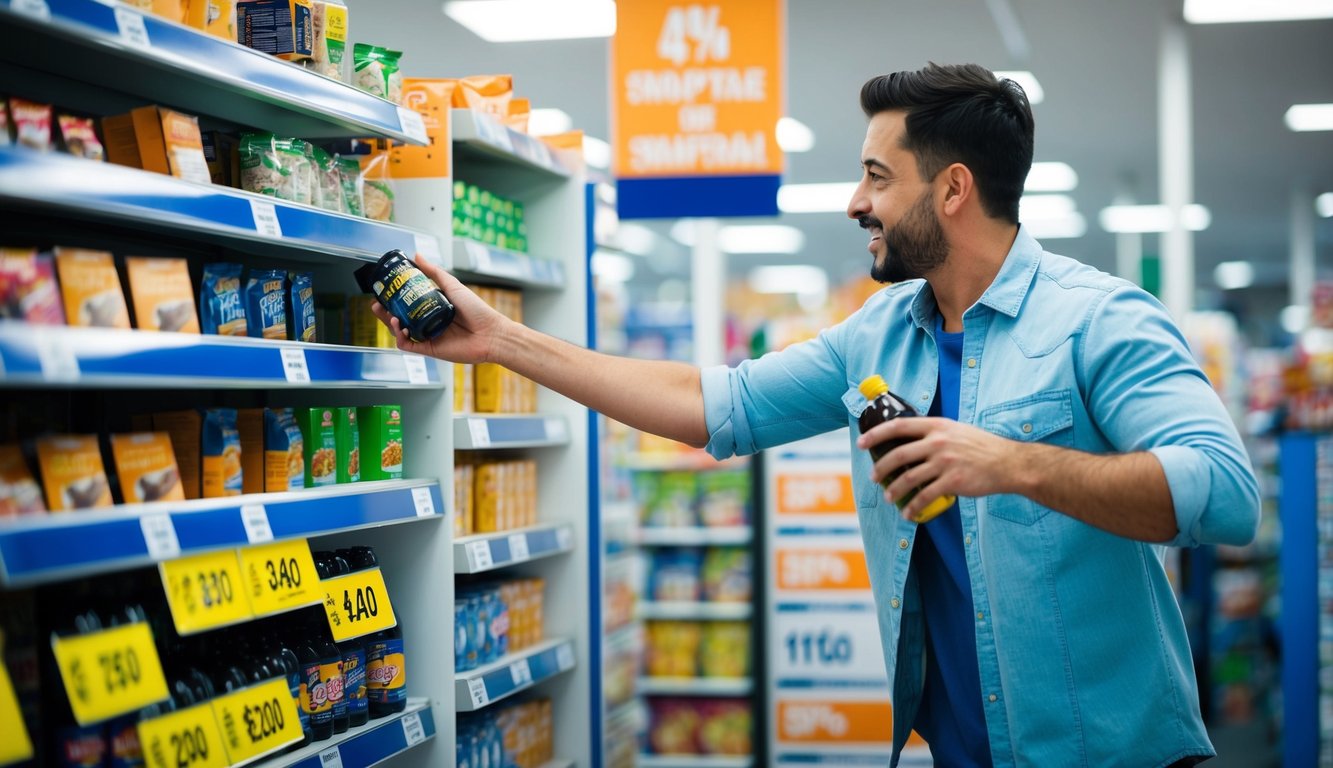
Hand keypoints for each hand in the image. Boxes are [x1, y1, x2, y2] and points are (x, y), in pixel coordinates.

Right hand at [368, 257, 508, 363]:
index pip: (407, 304)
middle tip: (376, 303)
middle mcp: (428, 323)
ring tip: (385, 313)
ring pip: (401, 332)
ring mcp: (428, 337)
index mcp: (432, 309)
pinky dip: (400, 337)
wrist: (490, 333)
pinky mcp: (430, 349)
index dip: (393, 299)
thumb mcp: (452, 286)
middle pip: (400, 319)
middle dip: (385, 312)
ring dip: (389, 324)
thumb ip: (434, 272)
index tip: (384, 291)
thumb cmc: (477, 310)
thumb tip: (416, 255)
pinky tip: (399, 327)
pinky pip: (409, 346)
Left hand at [856, 417, 1021, 520]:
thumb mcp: (956, 430)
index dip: (876, 434)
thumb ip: (934, 432)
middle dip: (881, 468)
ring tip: (888, 497)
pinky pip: (925, 497)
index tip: (862, 443)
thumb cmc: (981, 446)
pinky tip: (909, 514)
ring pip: (908, 478)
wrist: (1008, 463)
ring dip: (894, 490)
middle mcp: (938, 442)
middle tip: (874, 477)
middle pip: (898, 454)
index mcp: (937, 426)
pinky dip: (913, 507)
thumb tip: (910, 438)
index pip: (899, 426)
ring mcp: (945, 462)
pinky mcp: (953, 482)